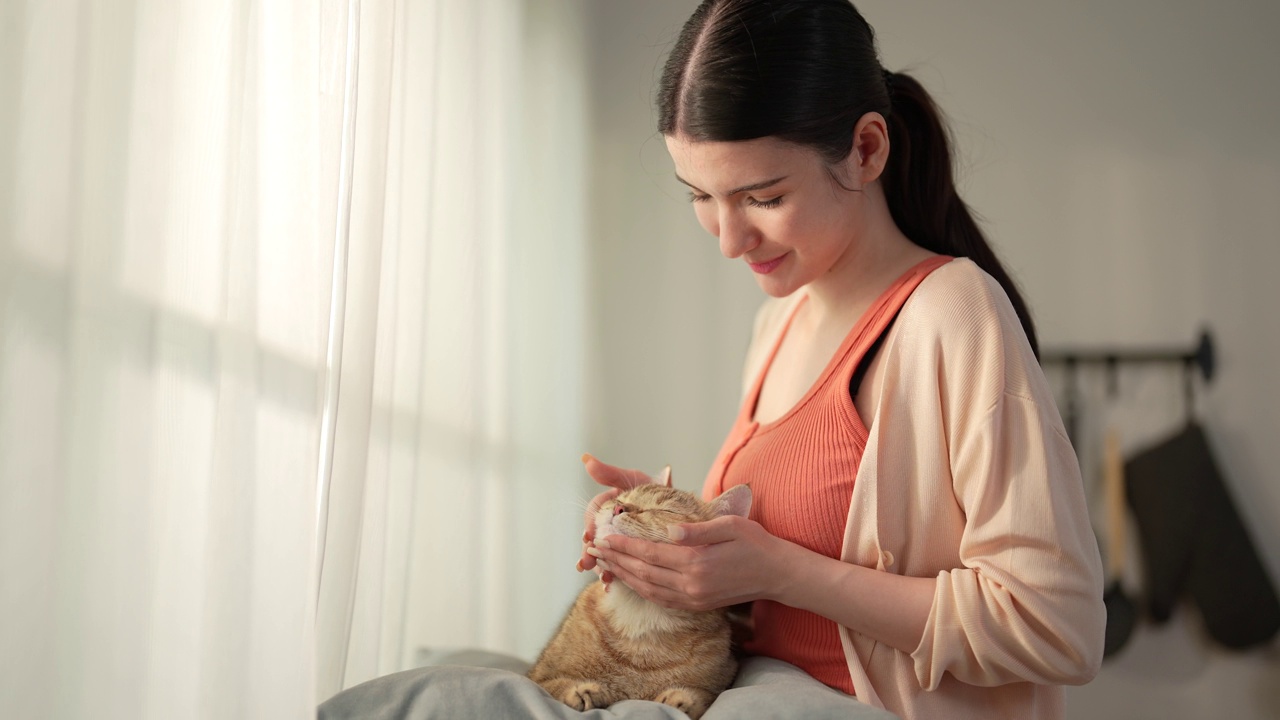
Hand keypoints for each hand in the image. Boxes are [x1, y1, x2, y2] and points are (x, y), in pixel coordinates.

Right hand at [577, 454, 661, 580]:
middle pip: (595, 538)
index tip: (588, 535)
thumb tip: (585, 459)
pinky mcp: (631, 556)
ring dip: (601, 565)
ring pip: (605, 554)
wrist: (686, 510)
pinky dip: (614, 574)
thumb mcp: (637, 481)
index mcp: (610, 505)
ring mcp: (620, 541)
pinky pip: (619, 566)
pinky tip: (610, 584)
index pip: (594, 514)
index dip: (589, 524)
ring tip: (603, 577)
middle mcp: (611, 523)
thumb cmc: (658, 492)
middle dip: (591, 551)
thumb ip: (612, 474)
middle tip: (586, 563)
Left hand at [590, 514, 793, 611]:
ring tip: (604, 563)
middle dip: (615, 560)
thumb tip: (669, 529)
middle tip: (594, 548)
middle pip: (642, 573)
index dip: (623, 546)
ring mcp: (693, 599)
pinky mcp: (696, 605)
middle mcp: (691, 585)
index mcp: (696, 562)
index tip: (604, 536)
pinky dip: (641, 590)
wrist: (777, 574)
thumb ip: (698, 529)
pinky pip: (660, 599)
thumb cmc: (755, 543)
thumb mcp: (730, 525)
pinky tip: (630, 580)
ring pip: (647, 589)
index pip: (649, 554)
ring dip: (623, 576)